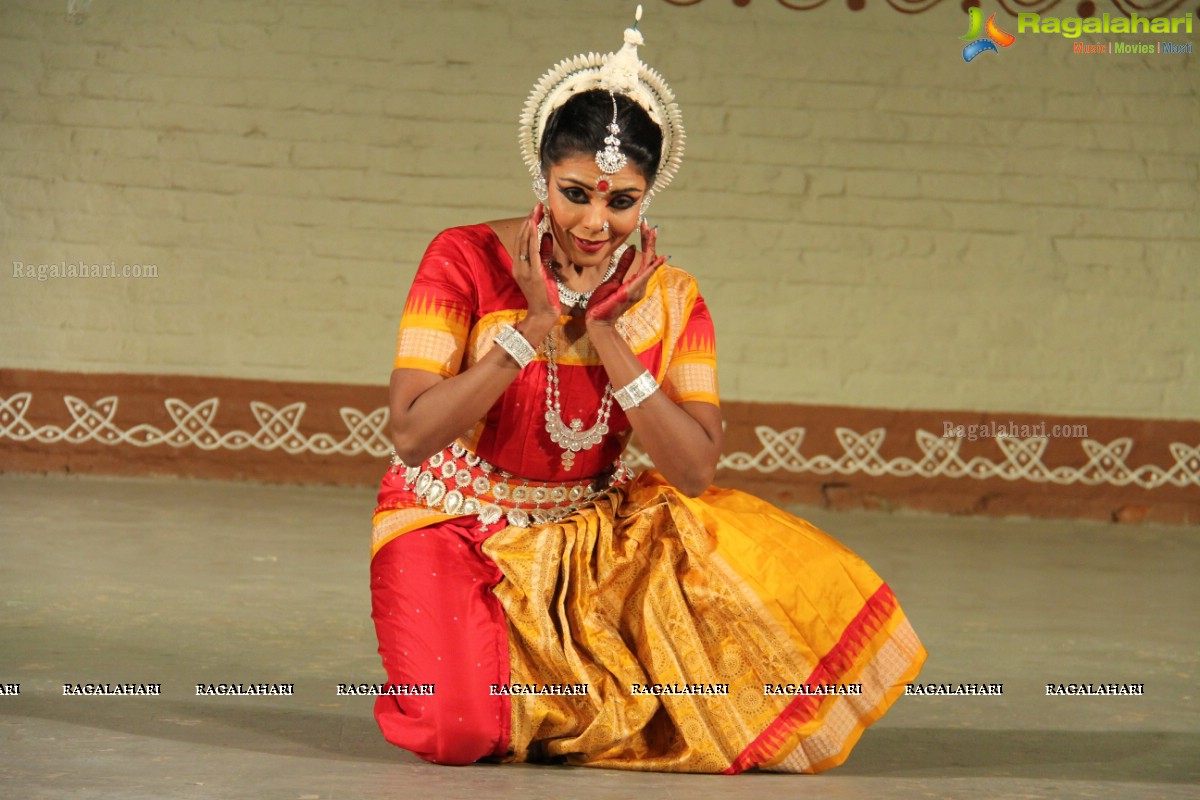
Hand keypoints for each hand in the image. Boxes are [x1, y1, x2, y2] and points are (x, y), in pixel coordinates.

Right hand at [512, 204, 560, 323]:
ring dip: (530, 226)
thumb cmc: (545, 294)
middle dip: (529, 221)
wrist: (543, 314)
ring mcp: (524, 270)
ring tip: (535, 211)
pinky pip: (532, 252)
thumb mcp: (545, 270)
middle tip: (537, 206)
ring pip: (525, 243)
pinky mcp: (533, 273)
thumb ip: (545, 254)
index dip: (528, 225)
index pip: (522, 241)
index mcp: (520, 265)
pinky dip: (532, 238)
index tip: (535, 212)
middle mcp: (519, 266)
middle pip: (522, 238)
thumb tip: (548, 236)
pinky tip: (535, 226)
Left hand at [585, 220, 666, 326]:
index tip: (645, 227)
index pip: (645, 259)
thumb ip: (623, 265)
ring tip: (652, 233)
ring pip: (647, 265)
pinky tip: (657, 259)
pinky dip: (651, 268)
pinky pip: (642, 277)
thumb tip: (631, 248)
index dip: (646, 242)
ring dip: (650, 247)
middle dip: (650, 241)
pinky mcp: (630, 293)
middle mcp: (641, 285)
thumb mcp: (613, 279)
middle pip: (649, 259)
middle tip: (650, 225)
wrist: (597, 321)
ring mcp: (637, 290)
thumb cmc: (603, 303)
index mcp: (636, 282)